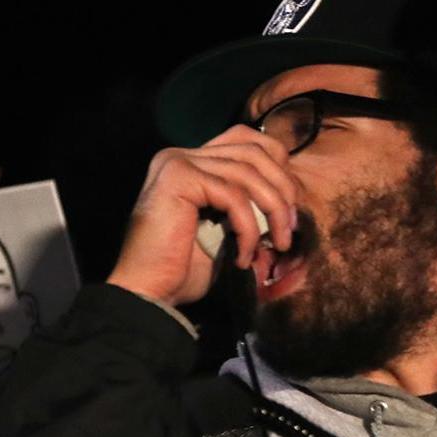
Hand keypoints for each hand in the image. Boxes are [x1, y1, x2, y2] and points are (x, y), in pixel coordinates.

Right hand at [106, 125, 298, 306]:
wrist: (147, 294)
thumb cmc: (182, 269)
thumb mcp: (224, 229)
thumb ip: (246, 203)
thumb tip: (289, 197)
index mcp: (189, 162)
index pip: (245, 141)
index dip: (277, 167)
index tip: (288, 207)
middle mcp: (180, 155)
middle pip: (252, 151)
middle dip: (282, 189)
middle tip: (289, 228)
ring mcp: (176, 163)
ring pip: (248, 172)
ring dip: (272, 211)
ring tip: (276, 244)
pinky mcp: (178, 178)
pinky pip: (233, 195)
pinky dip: (248, 227)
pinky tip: (242, 256)